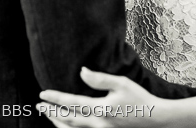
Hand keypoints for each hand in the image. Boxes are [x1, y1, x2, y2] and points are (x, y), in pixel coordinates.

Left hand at [38, 68, 162, 127]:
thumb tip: (81, 72)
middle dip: (51, 112)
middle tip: (39, 105)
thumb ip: (100, 79)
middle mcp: (99, 125)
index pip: (72, 104)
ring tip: (48, 114)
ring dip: (57, 123)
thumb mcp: (122, 83)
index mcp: (101, 110)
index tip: (43, 93)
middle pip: (67, 120)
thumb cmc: (140, 99)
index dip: (55, 98)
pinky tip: (64, 124)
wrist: (156, 121)